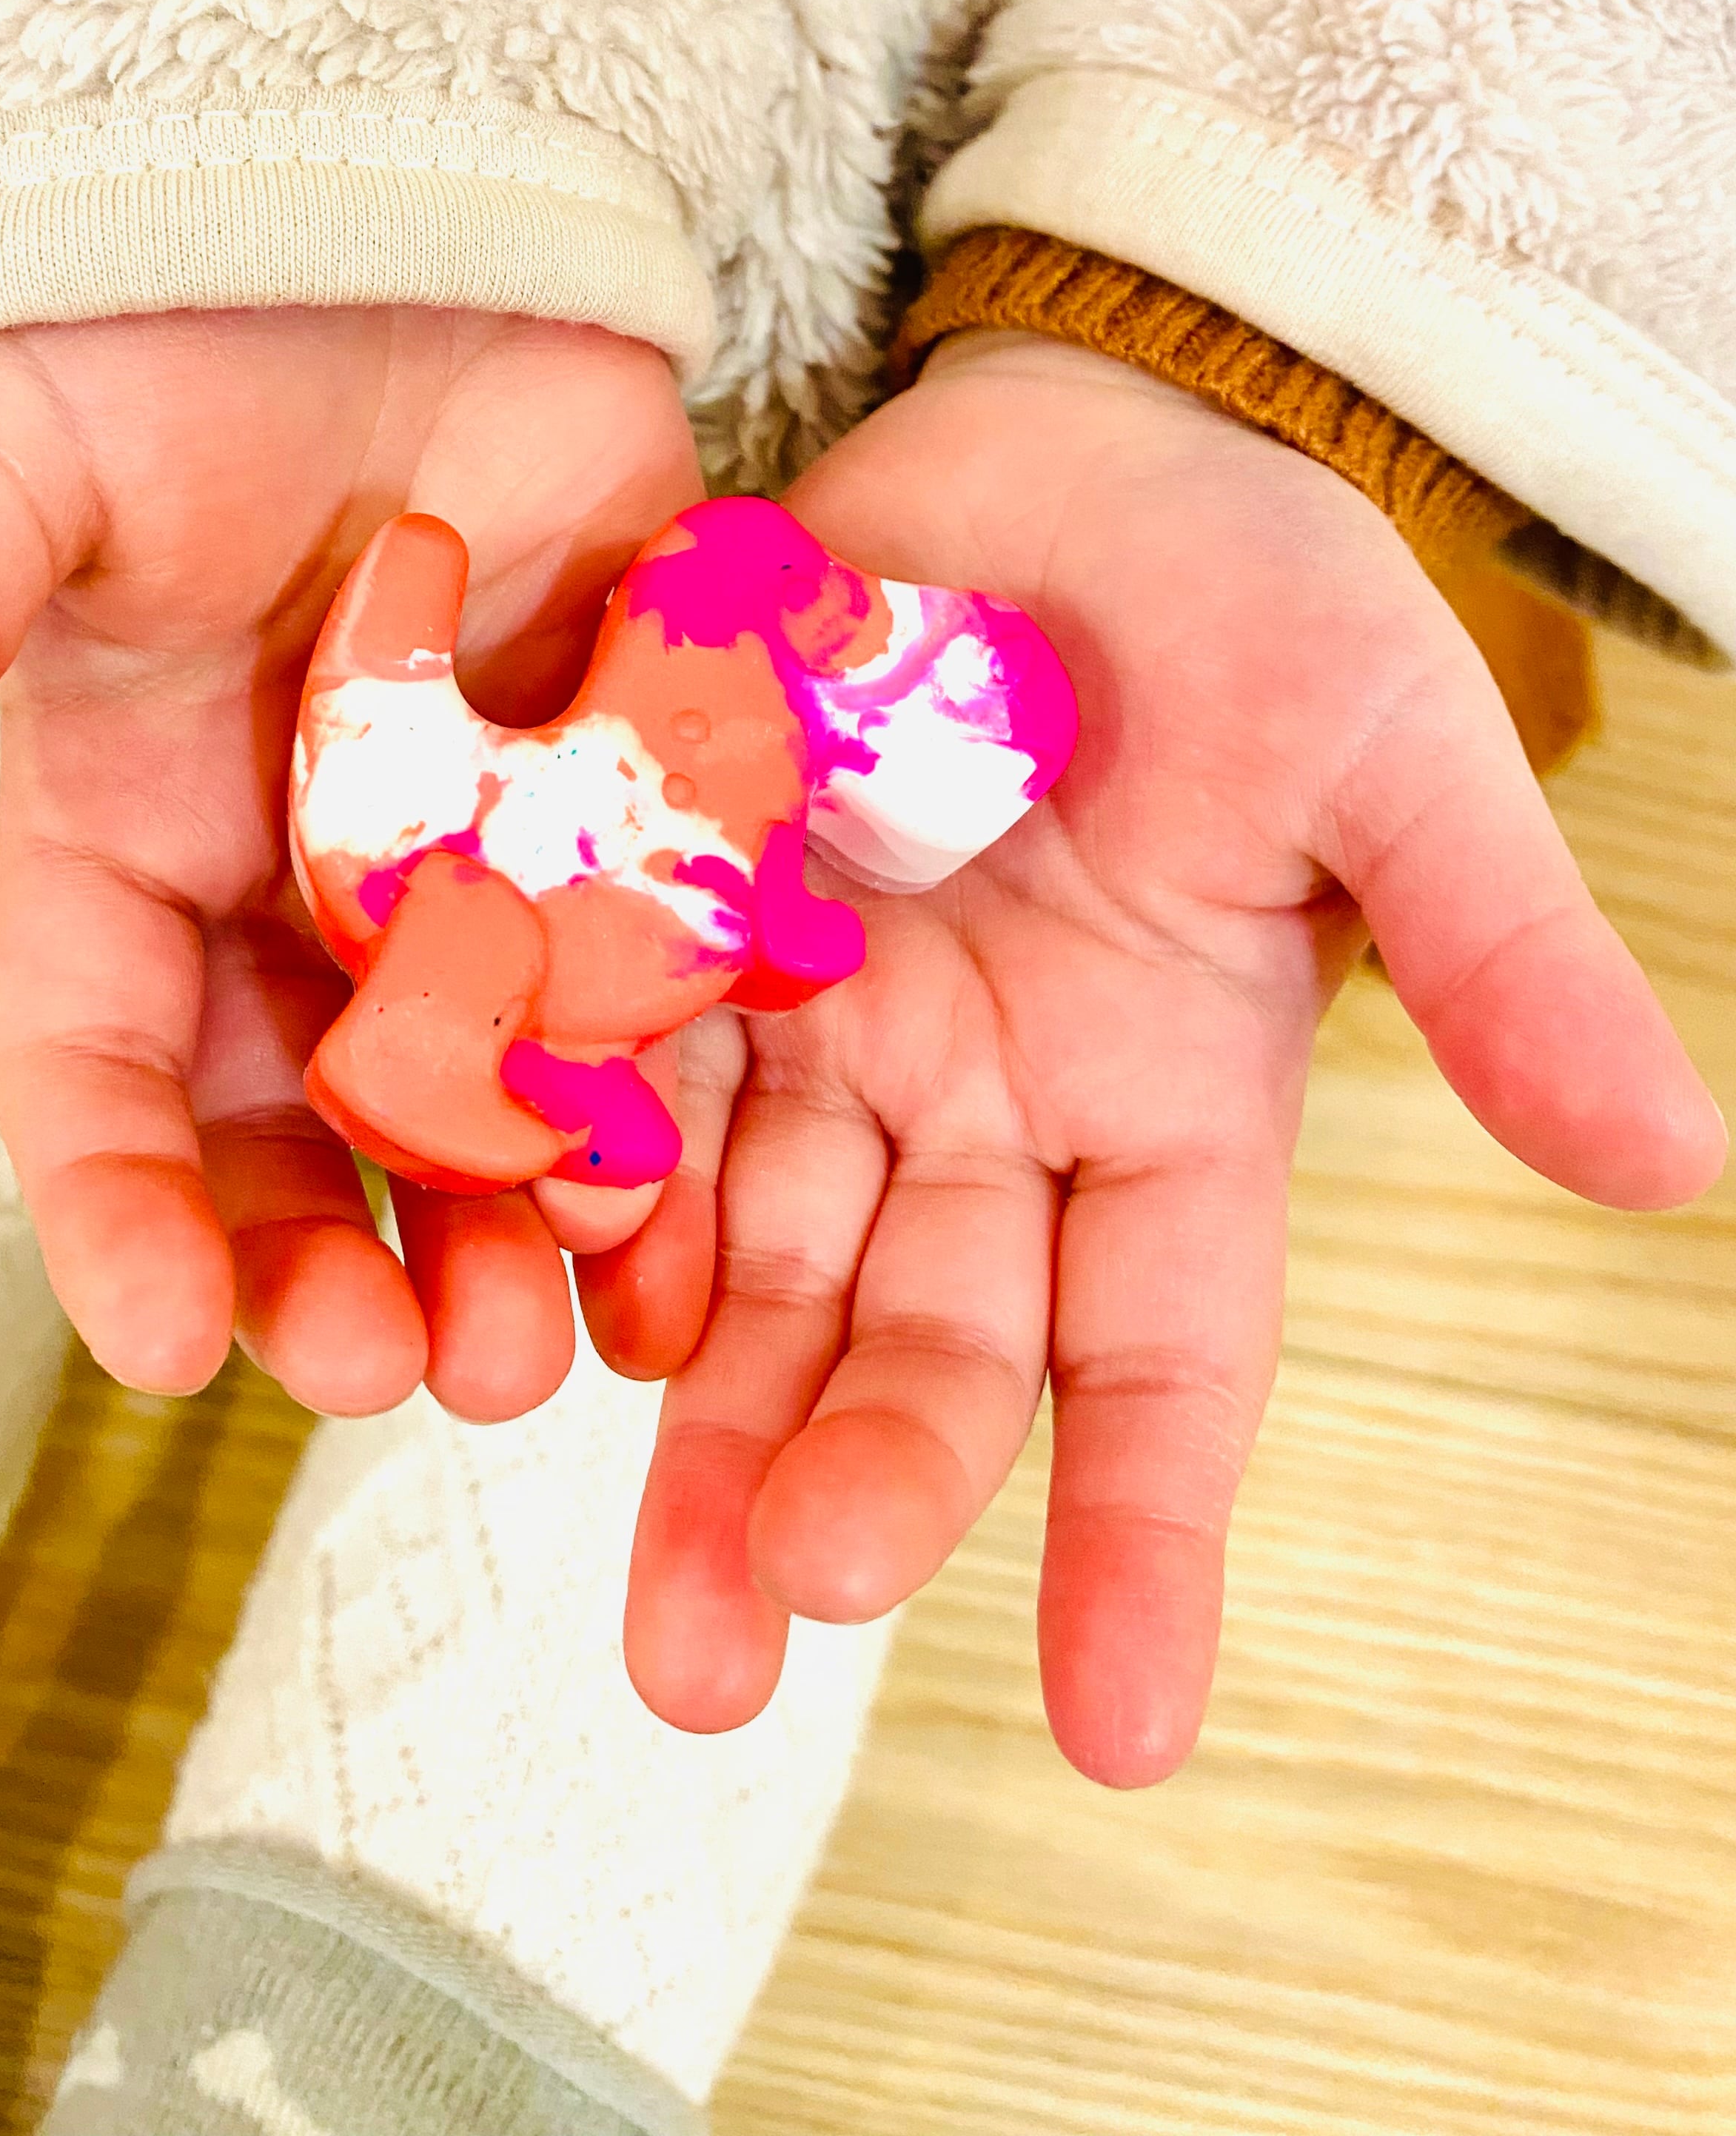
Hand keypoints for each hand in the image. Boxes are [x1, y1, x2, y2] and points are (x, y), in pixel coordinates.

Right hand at [0, 305, 717, 1417]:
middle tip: (404, 1376)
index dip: (122, 1207)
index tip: (175, 1343)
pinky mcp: (621, 795)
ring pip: (485, 1091)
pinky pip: (647, 977)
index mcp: (123, 838)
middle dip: (340, 1263)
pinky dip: (667, 1097)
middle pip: (300, 1126)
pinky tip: (694, 1205)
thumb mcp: (0, 468)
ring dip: (512, 1229)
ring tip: (557, 1345)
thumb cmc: (168, 331)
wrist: (395, 209)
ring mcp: (469, 851)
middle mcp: (291, 882)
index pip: (98, 1065)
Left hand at [625, 332, 1724, 1778]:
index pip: (1164, 1360)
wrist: (1045, 432)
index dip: (1146, 1539)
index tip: (1122, 1733)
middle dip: (853, 1495)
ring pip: (756, 1265)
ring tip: (648, 1606)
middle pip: (921, 1343)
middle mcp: (990, 1107)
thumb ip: (1495, 945)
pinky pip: (625, 1089)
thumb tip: (1673, 1161)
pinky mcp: (684, 929)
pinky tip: (543, 1301)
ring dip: (697, 1427)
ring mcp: (828, 1031)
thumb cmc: (1240, 580)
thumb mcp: (1385, 742)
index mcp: (1172, 1100)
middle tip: (746, 1656)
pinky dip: (589, 1195)